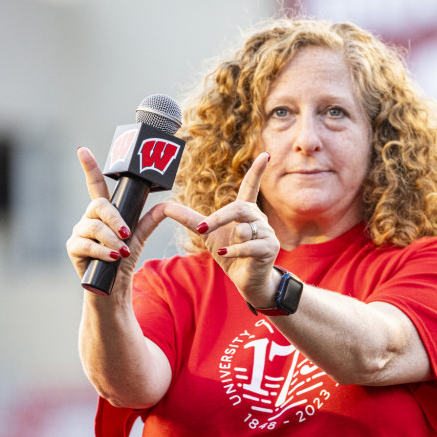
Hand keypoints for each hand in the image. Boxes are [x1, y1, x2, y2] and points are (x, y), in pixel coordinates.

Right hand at [65, 147, 166, 287]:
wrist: (113, 287)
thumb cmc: (123, 261)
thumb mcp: (139, 237)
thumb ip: (148, 220)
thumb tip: (167, 204)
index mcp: (103, 212)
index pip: (96, 185)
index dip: (89, 168)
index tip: (82, 150)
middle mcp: (88, 218)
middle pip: (98, 205)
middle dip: (114, 219)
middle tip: (127, 234)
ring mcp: (79, 232)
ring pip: (93, 226)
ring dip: (111, 239)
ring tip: (124, 252)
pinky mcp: (73, 248)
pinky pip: (86, 244)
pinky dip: (102, 251)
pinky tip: (113, 258)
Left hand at [162, 152, 279, 306]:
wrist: (246, 280)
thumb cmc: (229, 254)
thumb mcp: (206, 235)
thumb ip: (189, 219)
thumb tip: (166, 206)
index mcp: (245, 211)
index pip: (251, 186)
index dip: (257, 171)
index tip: (265, 155)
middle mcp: (258, 218)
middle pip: (238, 209)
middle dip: (218, 219)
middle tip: (201, 229)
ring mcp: (267, 232)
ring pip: (243, 229)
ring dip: (230, 242)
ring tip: (226, 251)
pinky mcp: (270, 247)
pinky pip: (249, 245)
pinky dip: (234, 251)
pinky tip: (225, 254)